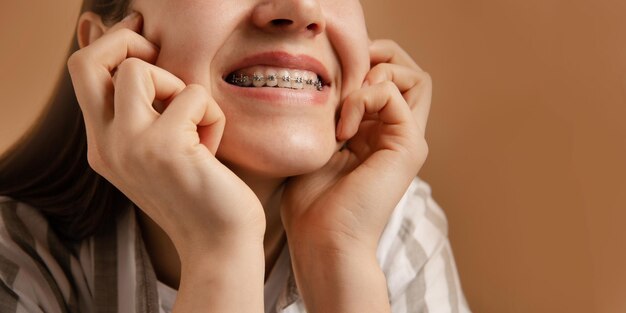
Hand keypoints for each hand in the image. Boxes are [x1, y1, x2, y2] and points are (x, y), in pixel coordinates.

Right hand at [67, 12, 264, 261]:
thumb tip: (145, 61)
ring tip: (195, 123)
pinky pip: (193, 94)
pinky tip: (211, 149)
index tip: (144, 39)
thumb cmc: (200, 195)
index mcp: (103, 145)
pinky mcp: (164, 147)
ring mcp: (130, 145)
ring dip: (178, 85)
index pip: (83, 74)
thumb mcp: (160, 153)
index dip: (111, 45)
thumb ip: (145, 114)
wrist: (219, 244)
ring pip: (138, 69)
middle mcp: (106, 145)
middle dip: (125, 42)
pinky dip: (211, 115)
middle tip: (160, 56)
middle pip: (87, 62)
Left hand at [282, 39, 431, 253]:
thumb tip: (326, 80)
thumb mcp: (316, 146)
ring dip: (376, 73)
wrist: (322, 241)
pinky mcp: (408, 145)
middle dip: (380, 57)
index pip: (388, 80)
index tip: (330, 76)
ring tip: (346, 100)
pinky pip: (392, 94)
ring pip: (416, 77)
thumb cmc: (311, 204)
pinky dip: (362, 98)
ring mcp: (406, 140)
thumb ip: (330, 113)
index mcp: (376, 135)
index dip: (364, 64)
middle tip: (347, 73)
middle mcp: (397, 135)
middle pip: (410, 73)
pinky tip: (341, 129)